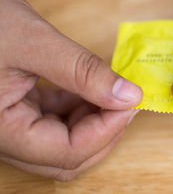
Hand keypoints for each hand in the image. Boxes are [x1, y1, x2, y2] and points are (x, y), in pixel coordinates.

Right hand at [0, 0, 142, 179]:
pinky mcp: (17, 110)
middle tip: (128, 100)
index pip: (67, 152)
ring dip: (95, 120)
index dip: (107, 130)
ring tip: (113, 91)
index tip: (133, 101)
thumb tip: (129, 96)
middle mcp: (4, 137)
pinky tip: (93, 88)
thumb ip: (82, 72)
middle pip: (68, 156)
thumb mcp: (34, 41)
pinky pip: (55, 121)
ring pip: (64, 142)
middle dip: (104, 131)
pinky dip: (80, 108)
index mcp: (0, 130)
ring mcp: (11, 125)